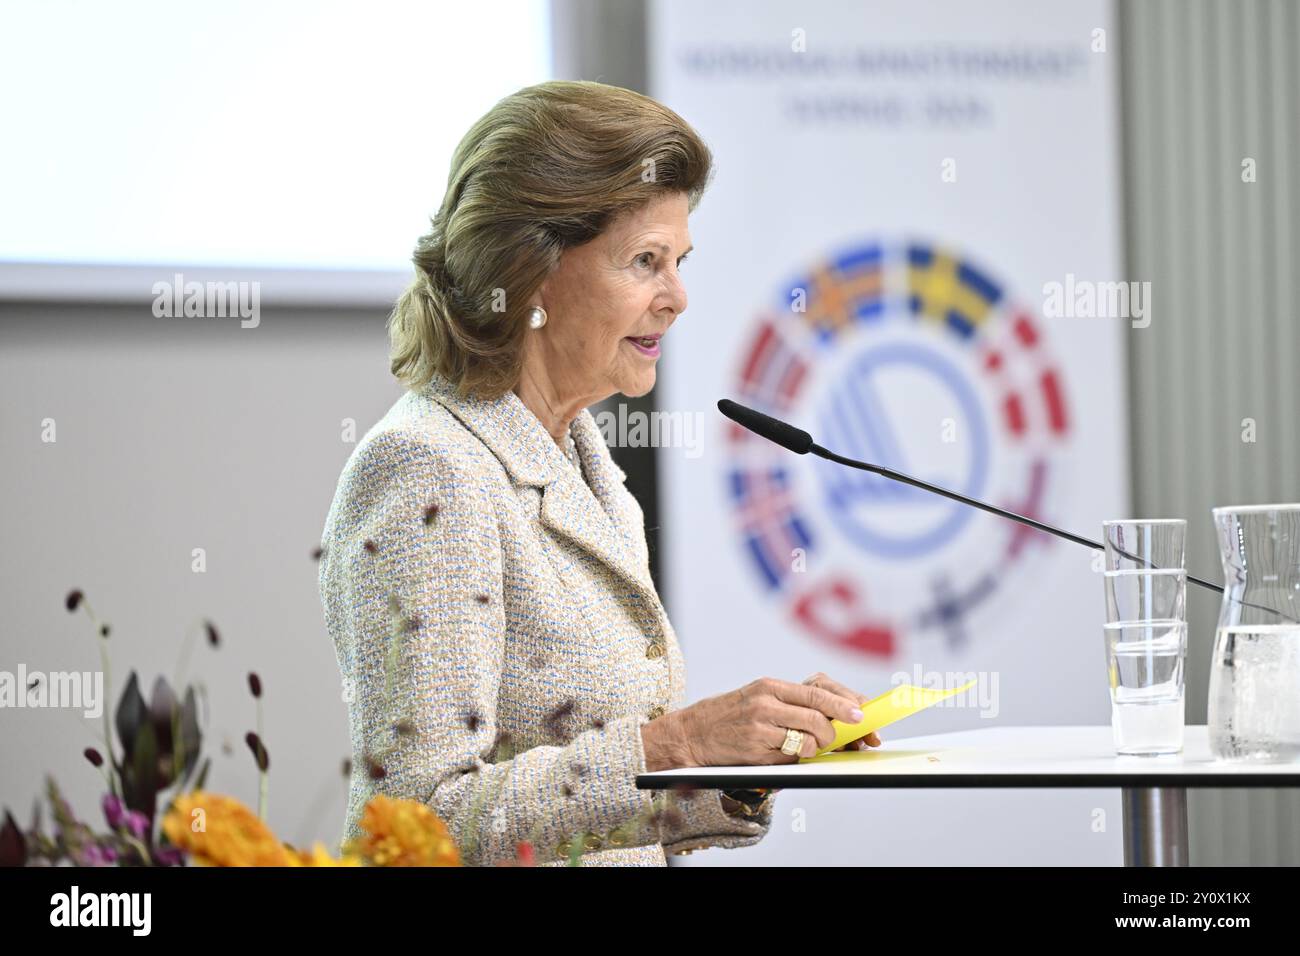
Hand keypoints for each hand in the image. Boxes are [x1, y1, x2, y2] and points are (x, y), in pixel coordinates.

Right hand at [646, 674, 876, 769]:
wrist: (692, 734)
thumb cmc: (731, 716)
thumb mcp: (758, 697)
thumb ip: (791, 703)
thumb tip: (835, 716)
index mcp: (770, 686)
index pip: (816, 691)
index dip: (844, 703)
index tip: (863, 714)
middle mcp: (765, 703)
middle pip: (817, 715)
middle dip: (839, 730)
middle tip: (849, 738)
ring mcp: (760, 727)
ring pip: (807, 739)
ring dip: (817, 747)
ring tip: (810, 747)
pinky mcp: (755, 750)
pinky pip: (791, 757)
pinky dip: (797, 759)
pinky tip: (789, 754)